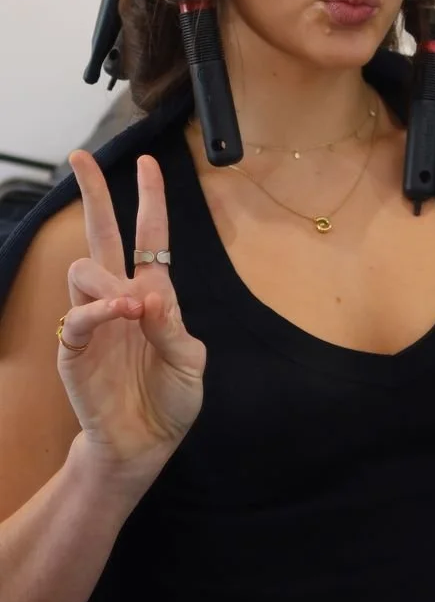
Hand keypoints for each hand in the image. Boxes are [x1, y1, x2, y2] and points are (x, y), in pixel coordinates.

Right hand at [58, 149, 205, 489]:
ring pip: (84, 267)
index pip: (149, 235)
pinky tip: (120, 312)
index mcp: (153, 292)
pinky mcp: (76, 349)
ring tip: (133, 307)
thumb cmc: (171, 399)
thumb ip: (173, 328)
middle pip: (102, 233)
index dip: (149, 199)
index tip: (148, 162)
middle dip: (94, 193)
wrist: (145, 444)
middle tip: (81, 157)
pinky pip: (77, 314)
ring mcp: (95, 320)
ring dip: (109, 278)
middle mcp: (120, 298)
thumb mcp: (190, 362)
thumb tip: (150, 295)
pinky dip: (99, 309)